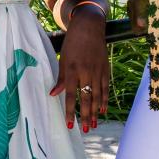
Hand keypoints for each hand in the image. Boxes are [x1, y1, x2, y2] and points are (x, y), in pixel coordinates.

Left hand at [49, 7, 108, 132]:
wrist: (89, 27)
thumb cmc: (72, 43)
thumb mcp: (63, 58)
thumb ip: (60, 78)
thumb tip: (53, 94)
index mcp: (72, 69)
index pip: (71, 95)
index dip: (70, 111)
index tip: (69, 124)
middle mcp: (85, 72)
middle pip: (86, 99)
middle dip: (85, 116)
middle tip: (84, 130)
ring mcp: (97, 72)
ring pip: (97, 96)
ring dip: (95, 112)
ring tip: (93, 125)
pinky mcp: (106, 70)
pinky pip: (105, 88)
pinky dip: (104, 100)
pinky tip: (102, 111)